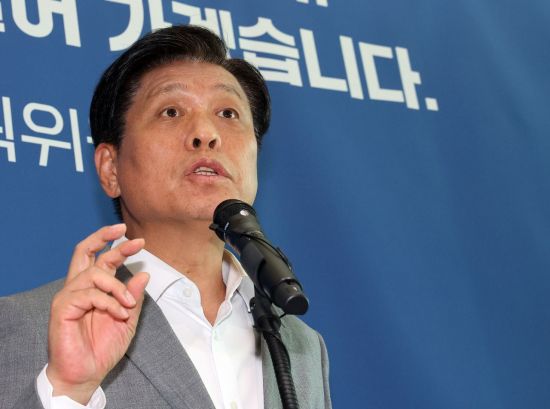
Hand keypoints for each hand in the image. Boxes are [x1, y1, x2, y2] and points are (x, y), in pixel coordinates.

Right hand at [46, 224, 149, 403]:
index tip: (140, 241)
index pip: (102, 258)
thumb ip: (134, 298)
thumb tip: (144, 275)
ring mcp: (69, 296)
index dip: (118, 246)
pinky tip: (119, 314)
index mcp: (93, 288)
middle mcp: (78, 287)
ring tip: (128, 305)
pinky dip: (109, 302)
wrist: (86, 373)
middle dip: (105, 238)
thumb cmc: (103, 347)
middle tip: (129, 236)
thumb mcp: (127, 320)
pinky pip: (90, 295)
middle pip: (84, 251)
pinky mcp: (63, 308)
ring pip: (94, 273)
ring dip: (117, 287)